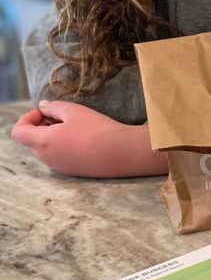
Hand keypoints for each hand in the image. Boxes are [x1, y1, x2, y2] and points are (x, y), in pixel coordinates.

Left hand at [11, 101, 167, 177]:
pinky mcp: (73, 171)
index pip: (19, 132)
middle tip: (59, 117)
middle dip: (39, 127)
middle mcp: (47, 158)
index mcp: (43, 142)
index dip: (28, 118)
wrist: (123, 153)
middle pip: (30, 142)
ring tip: (73, 128)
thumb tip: (43, 108)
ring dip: (51, 137)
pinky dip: (62, 147)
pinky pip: (58, 158)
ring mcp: (60, 167)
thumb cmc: (97, 129)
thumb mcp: (74, 111)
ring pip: (45, 150)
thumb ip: (53, 107)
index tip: (46, 111)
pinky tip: (82, 139)